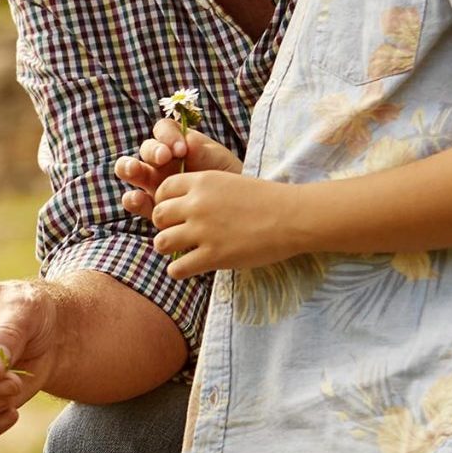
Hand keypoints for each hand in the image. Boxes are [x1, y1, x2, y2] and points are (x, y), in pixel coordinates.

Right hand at [114, 117, 242, 220]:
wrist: (237, 211)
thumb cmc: (227, 179)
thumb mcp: (219, 162)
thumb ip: (202, 152)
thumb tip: (187, 143)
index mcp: (177, 144)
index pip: (163, 130)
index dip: (166, 135)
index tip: (181, 148)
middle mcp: (161, 161)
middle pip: (145, 149)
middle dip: (151, 150)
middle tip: (164, 157)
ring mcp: (153, 183)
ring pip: (130, 170)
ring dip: (128, 167)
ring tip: (134, 170)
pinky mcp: (151, 206)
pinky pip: (135, 200)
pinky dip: (132, 198)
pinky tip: (138, 198)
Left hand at [150, 170, 299, 277]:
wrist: (293, 217)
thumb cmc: (266, 200)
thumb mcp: (230, 182)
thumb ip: (205, 190)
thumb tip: (184, 202)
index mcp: (202, 181)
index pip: (163, 189)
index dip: (164, 201)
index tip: (174, 212)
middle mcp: (197, 204)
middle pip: (158, 215)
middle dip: (164, 225)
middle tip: (177, 233)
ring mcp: (203, 231)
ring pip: (161, 242)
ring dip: (168, 248)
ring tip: (180, 251)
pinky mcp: (213, 256)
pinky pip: (177, 268)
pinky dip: (177, 271)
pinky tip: (187, 268)